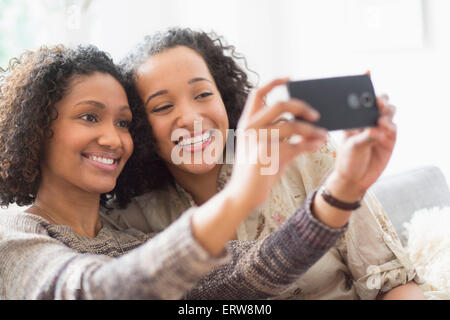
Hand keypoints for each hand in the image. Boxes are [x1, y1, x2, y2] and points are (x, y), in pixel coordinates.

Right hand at [225, 78, 327, 211]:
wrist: (241, 194)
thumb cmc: (256, 171)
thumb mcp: (265, 147)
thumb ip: (281, 133)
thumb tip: (308, 123)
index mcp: (247, 122)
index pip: (258, 93)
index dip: (274, 82)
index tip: (290, 79)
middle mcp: (249, 127)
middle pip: (280, 104)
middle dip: (302, 106)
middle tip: (316, 115)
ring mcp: (256, 140)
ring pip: (292, 125)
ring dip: (312, 130)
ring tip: (323, 135)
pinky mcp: (266, 154)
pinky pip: (295, 145)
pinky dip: (310, 144)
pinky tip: (318, 145)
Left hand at [326, 94, 396, 200]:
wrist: (354, 179)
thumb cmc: (347, 160)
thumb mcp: (352, 146)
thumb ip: (365, 136)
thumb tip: (377, 127)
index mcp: (354, 118)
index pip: (360, 98)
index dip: (365, 84)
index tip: (367, 73)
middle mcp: (368, 121)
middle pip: (380, 102)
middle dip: (381, 99)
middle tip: (378, 103)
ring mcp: (380, 129)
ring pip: (389, 113)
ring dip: (386, 113)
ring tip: (379, 120)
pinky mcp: (390, 139)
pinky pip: (393, 128)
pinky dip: (390, 127)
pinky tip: (384, 129)